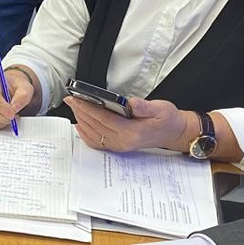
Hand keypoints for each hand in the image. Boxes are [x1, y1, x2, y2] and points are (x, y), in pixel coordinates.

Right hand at [0, 68, 34, 128]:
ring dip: (0, 122)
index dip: (2, 107)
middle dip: (3, 117)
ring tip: (10, 117)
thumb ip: (22, 96)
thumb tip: (14, 108)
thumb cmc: (15, 86)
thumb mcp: (24, 87)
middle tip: (14, 117)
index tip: (12, 114)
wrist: (10, 87)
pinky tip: (3, 120)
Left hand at [66, 95, 192, 153]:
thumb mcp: (160, 108)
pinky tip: (80, 124)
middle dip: (81, 111)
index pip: (104, 119)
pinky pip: (97, 142)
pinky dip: (86, 134)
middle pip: (95, 126)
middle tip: (70, 99)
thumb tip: (130, 103)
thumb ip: (144, 106)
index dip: (88, 108)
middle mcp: (123, 142)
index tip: (77, 98)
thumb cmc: (167, 119)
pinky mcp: (118, 146)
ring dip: (81, 120)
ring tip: (74, 107)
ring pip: (93, 134)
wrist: (173, 133)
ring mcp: (120, 146)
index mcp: (132, 132)